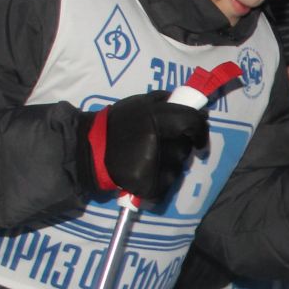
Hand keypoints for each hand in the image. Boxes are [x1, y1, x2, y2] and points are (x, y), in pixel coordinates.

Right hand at [91, 90, 210, 201]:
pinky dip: (159, 181)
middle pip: (184, 147)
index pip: (191, 122)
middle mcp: (155, 141)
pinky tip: (144, 173)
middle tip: (158, 145)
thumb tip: (196, 108)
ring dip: (168, 164)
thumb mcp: (139, 102)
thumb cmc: (116, 124)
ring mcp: (152, 166)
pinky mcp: (148, 186)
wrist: (89, 151)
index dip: (200, 130)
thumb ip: (165, 102)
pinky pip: (166, 184)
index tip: (199, 138)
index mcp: (154, 117)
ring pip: (177, 167)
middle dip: (178, 147)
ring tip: (147, 159)